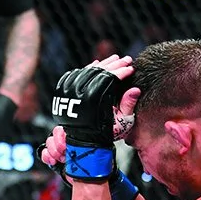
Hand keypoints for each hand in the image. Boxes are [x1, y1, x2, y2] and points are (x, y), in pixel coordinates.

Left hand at [49, 55, 139, 181]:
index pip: (110, 79)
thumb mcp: (121, 122)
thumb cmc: (105, 132)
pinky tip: (97, 63)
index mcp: (96, 102)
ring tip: (115, 59)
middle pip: (99, 73)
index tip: (131, 68)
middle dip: (115, 65)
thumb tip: (135, 89)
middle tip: (126, 60)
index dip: (121, 72)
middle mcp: (81, 96)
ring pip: (87, 71)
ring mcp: (71, 93)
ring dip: (103, 64)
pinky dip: (87, 68)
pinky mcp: (65, 92)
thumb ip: (128, 105)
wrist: (84, 140)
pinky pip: (76, 75)